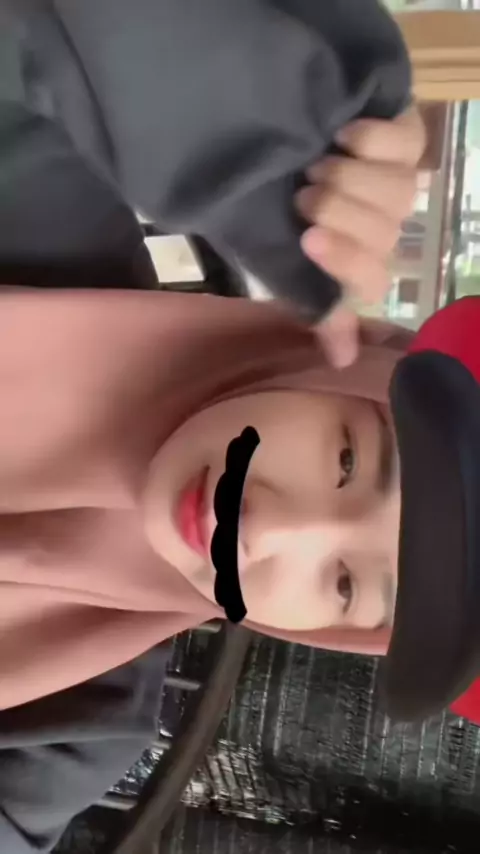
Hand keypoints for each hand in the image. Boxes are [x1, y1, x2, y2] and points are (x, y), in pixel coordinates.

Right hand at [295, 105, 425, 366]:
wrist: (273, 142)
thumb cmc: (275, 211)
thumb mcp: (283, 263)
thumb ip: (319, 308)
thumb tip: (343, 361)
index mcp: (357, 264)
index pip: (370, 280)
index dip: (343, 261)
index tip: (306, 239)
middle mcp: (384, 228)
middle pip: (383, 232)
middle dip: (337, 210)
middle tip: (302, 195)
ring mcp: (399, 183)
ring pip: (398, 191)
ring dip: (349, 177)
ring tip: (316, 163)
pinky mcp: (407, 139)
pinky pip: (404, 145)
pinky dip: (369, 140)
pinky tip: (340, 137)